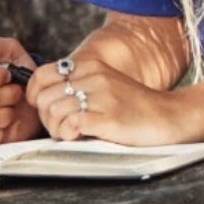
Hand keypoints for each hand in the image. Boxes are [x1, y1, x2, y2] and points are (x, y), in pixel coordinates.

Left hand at [28, 52, 203, 146]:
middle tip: (61, 128)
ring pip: (54, 112)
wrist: (169, 117)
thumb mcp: (104, 85)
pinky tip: (80, 137)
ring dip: (57, 130)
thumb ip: (78, 86)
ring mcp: (102, 96)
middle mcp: (94, 76)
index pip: (41, 75)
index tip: (45, 110)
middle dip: (46, 118)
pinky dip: (68, 135)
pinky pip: (72, 125)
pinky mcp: (109, 117)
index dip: (35, 96)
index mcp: (90, 66)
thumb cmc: (134, 107)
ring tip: (72, 135)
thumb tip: (43, 99)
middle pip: (44, 98)